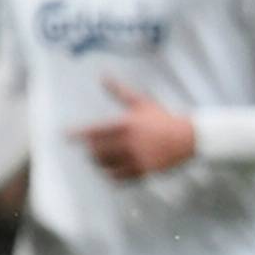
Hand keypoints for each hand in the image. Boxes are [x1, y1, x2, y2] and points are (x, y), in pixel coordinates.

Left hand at [74, 76, 195, 179]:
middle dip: (90, 150)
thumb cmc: (163, 119)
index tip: (65, 135)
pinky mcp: (145, 170)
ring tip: (98, 161)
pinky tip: (110, 174)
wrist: (189, 138)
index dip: (77, 133)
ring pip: (108, 165)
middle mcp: (129, 143)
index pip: (94, 131)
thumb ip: (120, 91)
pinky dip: (112, 176)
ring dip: (99, 164)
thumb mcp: (141, 103)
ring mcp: (137, 158)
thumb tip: (103, 76)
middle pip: (98, 151)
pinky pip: (122, 177)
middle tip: (89, 149)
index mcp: (126, 125)